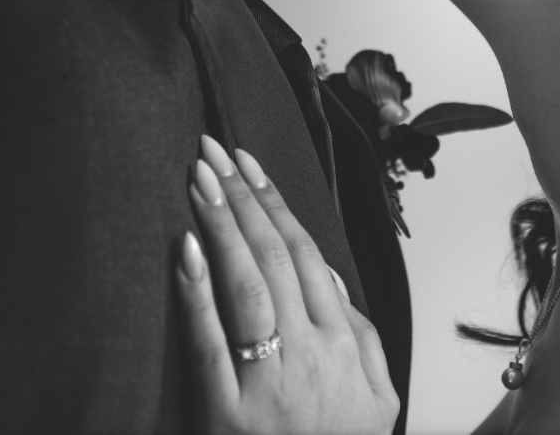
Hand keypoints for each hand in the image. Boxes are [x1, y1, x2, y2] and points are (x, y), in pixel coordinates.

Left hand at [177, 135, 398, 434]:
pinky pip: (210, 342)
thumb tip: (327, 274)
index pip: (308, 256)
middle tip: (212, 150)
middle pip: (275, 259)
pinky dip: (196, 291)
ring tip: (198, 179)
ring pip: (247, 287)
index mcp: (347, 350)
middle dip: (243, 197)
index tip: (250, 164)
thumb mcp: (375, 401)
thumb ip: (361, 336)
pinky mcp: (226, 416)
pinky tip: (184, 248)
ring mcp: (269, 387)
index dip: (276, 204)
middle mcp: (312, 360)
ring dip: (221, 224)